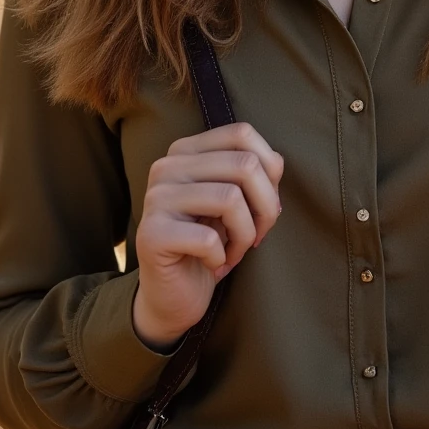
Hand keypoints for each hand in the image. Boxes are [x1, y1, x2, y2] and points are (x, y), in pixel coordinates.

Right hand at [132, 121, 283, 349]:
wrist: (172, 295)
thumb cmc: (208, 242)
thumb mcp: (234, 201)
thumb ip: (251, 173)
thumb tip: (276, 164)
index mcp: (186, 150)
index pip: (242, 133)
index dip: (269, 168)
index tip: (266, 203)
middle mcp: (167, 166)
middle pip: (244, 165)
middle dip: (265, 207)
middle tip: (259, 235)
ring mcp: (156, 198)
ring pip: (231, 199)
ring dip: (246, 235)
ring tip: (236, 251)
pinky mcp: (151, 234)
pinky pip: (208, 239)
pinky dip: (222, 257)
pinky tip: (214, 264)